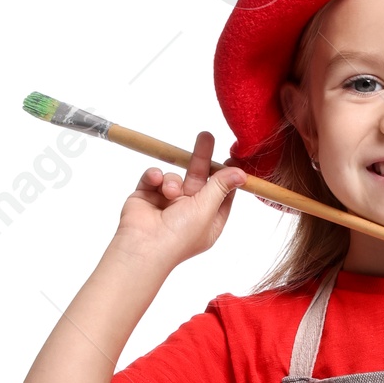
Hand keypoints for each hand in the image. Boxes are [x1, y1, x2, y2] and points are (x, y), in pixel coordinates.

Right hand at [110, 131, 244, 268]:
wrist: (142, 246)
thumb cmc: (178, 235)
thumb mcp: (207, 209)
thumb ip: (221, 187)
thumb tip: (241, 173)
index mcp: (208, 221)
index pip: (221, 195)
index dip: (226, 177)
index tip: (231, 157)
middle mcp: (188, 213)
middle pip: (199, 179)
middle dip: (202, 159)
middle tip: (206, 136)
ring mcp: (167, 204)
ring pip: (175, 177)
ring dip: (172, 180)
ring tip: (169, 192)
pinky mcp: (147, 196)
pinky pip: (154, 177)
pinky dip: (154, 177)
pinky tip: (154, 182)